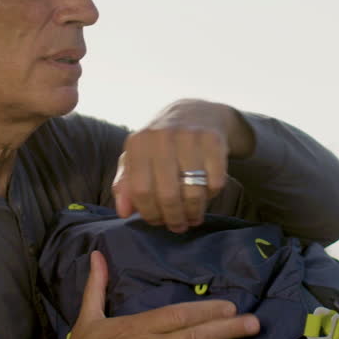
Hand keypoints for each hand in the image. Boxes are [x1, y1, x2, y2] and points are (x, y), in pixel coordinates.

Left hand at [113, 99, 253, 232]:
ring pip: (192, 192)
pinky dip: (211, 195)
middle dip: (173, 218)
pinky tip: (205, 194)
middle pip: (167, 195)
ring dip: (193, 212)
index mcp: (139, 142)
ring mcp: (190, 137)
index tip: (156, 221)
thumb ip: (126, 184)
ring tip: (192, 218)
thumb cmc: (162, 143)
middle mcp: (162, 137)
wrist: (196, 113)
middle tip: (177, 226)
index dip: (149, 213)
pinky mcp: (214, 141)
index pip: (140, 191)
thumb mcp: (138, 157)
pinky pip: (214, 183)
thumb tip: (123, 212)